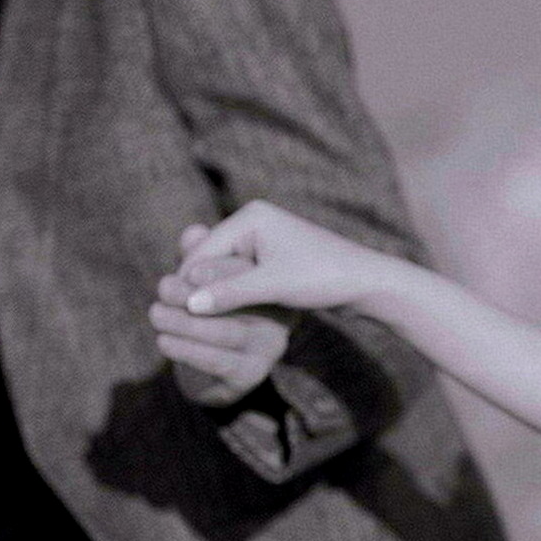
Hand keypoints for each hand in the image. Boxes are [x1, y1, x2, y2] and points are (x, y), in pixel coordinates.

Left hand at [152, 226, 292, 406]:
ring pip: (228, 333)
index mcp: (271, 286)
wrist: (206, 367)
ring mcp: (269, 349)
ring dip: (186, 323)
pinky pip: (218, 361)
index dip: (213, 270)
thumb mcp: (200, 281)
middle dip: (196, 293)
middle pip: (240, 302)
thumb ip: (198, 258)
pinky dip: (187, 350)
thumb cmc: (204, 312)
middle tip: (163, 287)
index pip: (247, 273)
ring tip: (155, 313)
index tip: (183, 270)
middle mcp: (280, 317)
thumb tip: (192, 233)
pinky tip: (164, 341)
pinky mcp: (252, 375)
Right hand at [179, 201, 405, 316]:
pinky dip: (232, 295)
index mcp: (250, 216)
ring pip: (224, 271)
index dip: (187, 283)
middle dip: (198, 289)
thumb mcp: (272, 286)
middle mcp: (254, 221)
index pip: (203, 251)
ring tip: (199, 323)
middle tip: (179, 320)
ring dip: (215, 294)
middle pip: (210, 259)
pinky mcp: (273, 258)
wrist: (366, 282)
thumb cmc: (323, 278)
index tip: (174, 313)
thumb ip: (229, 292)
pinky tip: (224, 318)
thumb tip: (189, 303)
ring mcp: (263, 239)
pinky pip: (240, 277)